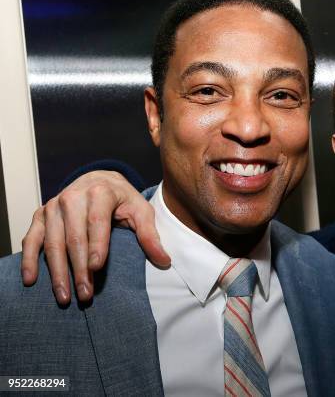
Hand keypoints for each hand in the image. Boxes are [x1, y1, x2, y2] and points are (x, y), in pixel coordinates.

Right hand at [20, 170, 169, 303]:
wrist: (98, 179)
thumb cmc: (122, 199)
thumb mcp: (141, 211)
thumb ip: (150, 235)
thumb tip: (164, 260)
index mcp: (100, 192)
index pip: (96, 222)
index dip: (96, 245)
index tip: (96, 268)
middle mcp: (73, 197)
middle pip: (73, 237)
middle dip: (78, 268)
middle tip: (85, 294)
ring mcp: (54, 206)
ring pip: (52, 242)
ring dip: (57, 272)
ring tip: (65, 296)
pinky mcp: (41, 215)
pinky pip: (32, 239)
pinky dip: (29, 260)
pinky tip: (31, 280)